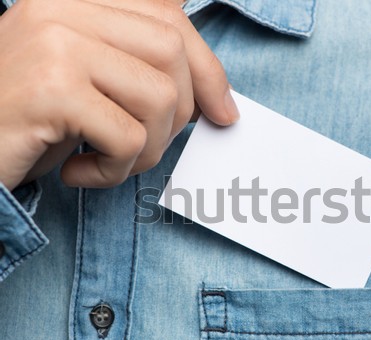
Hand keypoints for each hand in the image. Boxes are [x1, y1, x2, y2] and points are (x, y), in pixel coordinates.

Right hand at [0, 0, 238, 189]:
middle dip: (180, 114)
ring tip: (108, 161)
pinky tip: (79, 173)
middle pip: (173, 52)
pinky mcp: (50, 89)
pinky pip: (127, 137)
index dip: (208, 69)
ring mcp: (55, 43)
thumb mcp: (88, 83)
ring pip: (160, 97)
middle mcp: (63, 8)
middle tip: (144, 145)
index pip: (168, 18)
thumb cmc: (28, 123)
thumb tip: (218, 97)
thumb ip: (138, 67)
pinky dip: (115, 171)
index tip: (224, 111)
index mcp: (77, 1)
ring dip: (147, 148)